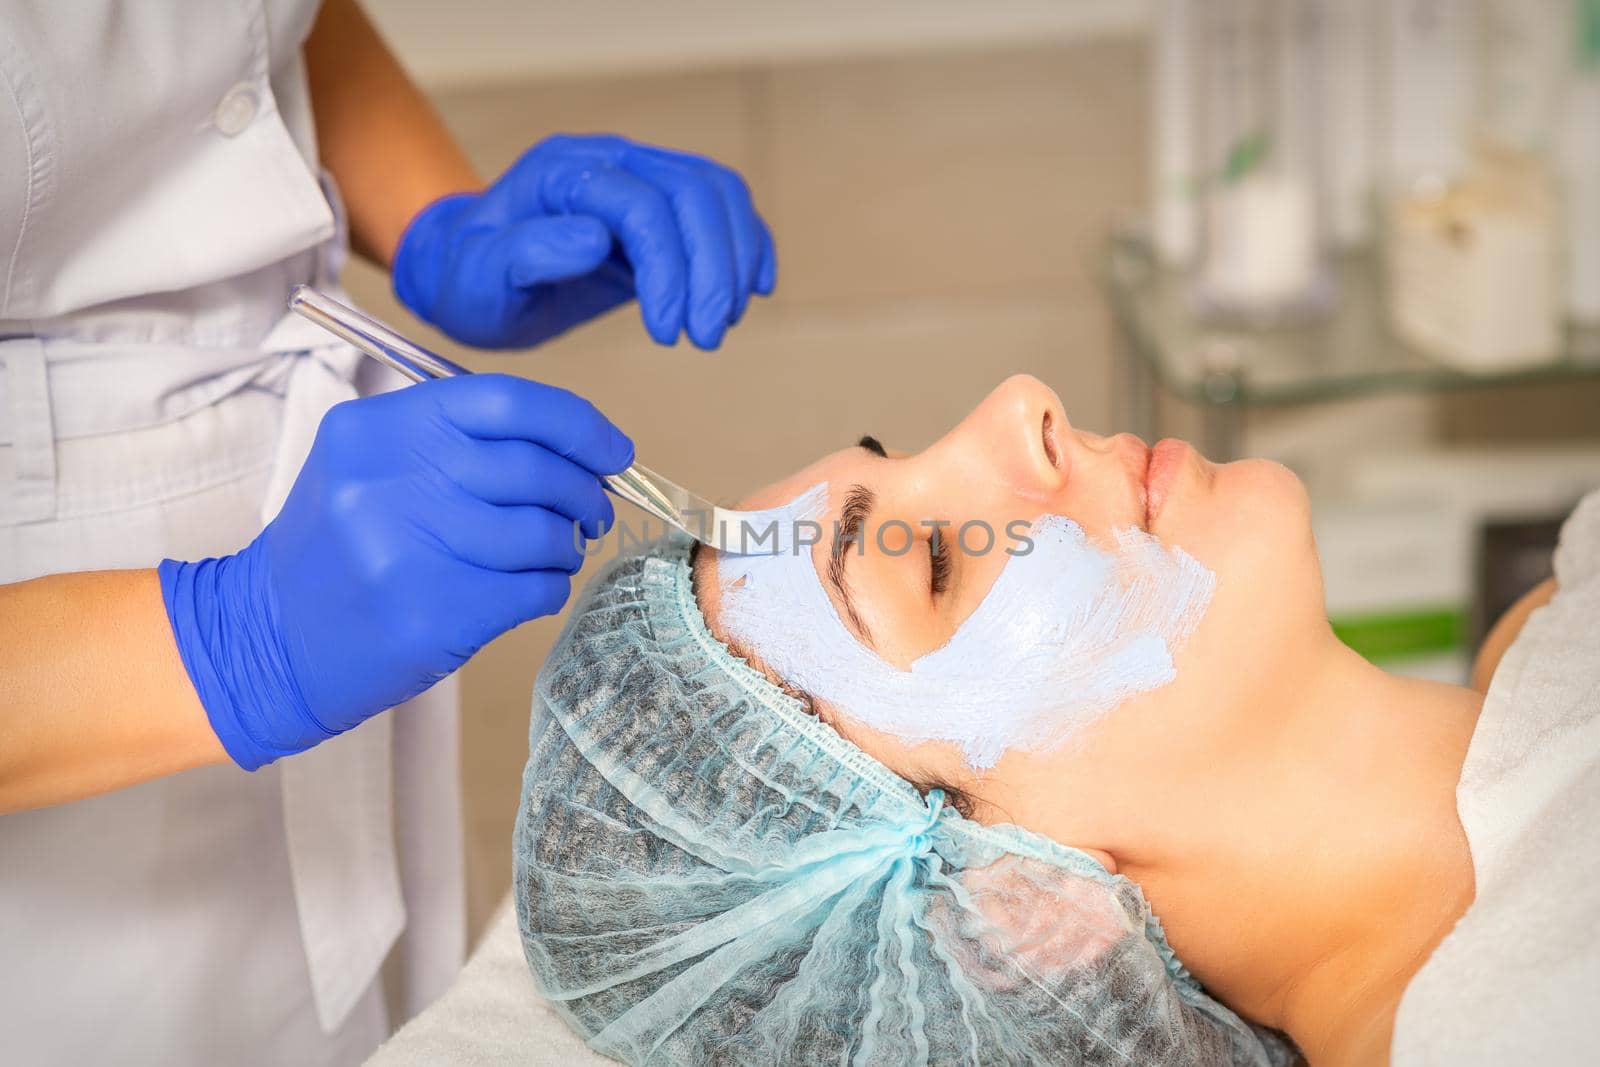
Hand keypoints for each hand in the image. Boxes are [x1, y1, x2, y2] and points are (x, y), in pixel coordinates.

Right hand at [159, 375, 632, 769]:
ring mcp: (410, 551)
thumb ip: (454, 441)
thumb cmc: (337, 546)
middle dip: (584, 491)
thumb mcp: (366, 464)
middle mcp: (390, 482)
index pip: (507, 403)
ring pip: (543, 533)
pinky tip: (527, 588)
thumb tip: (573, 444)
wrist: (266, 639)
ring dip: (566, 545)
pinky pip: (536, 589)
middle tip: (590, 508)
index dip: (577, 423)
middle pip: (535, 469)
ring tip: (553, 551)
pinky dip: (549, 587)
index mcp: (377, 429)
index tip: (613, 449)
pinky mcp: (433, 614)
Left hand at [393, 133, 776, 350]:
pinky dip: (746, 244)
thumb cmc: (470, 279)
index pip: (641, 205)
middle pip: (692, 193)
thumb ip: (527, 252)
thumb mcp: (478, 277)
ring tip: (721, 322)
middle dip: (712, 268)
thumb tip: (595, 238)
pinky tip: (750, 290)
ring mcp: (640, 176)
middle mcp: (608, 163)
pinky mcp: (662, 204)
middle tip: (706, 336)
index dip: (668, 268)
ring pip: (717, 194)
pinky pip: (722, 206)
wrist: (470, 271)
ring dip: (733, 260)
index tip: (668, 332)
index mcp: (562, 174)